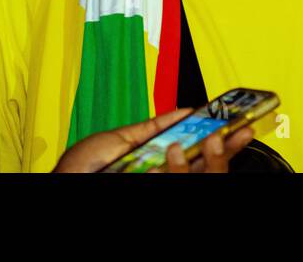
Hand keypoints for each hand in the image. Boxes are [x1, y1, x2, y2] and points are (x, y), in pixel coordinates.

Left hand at [52, 107, 255, 172]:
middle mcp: (162, 173)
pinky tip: (180, 157)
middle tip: (234, 133)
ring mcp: (161, 181)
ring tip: (204, 141)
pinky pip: (178, 179)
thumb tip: (184, 112)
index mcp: (156, 161)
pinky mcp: (157, 190)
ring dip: (206, 160)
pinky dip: (181, 169)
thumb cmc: (82, 169)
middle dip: (222, 149)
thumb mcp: (120, 141)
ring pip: (197, 176)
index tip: (236, 123)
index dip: (218, 138)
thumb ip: (153, 128)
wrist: (66, 181)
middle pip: (203, 166)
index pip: (195, 151)